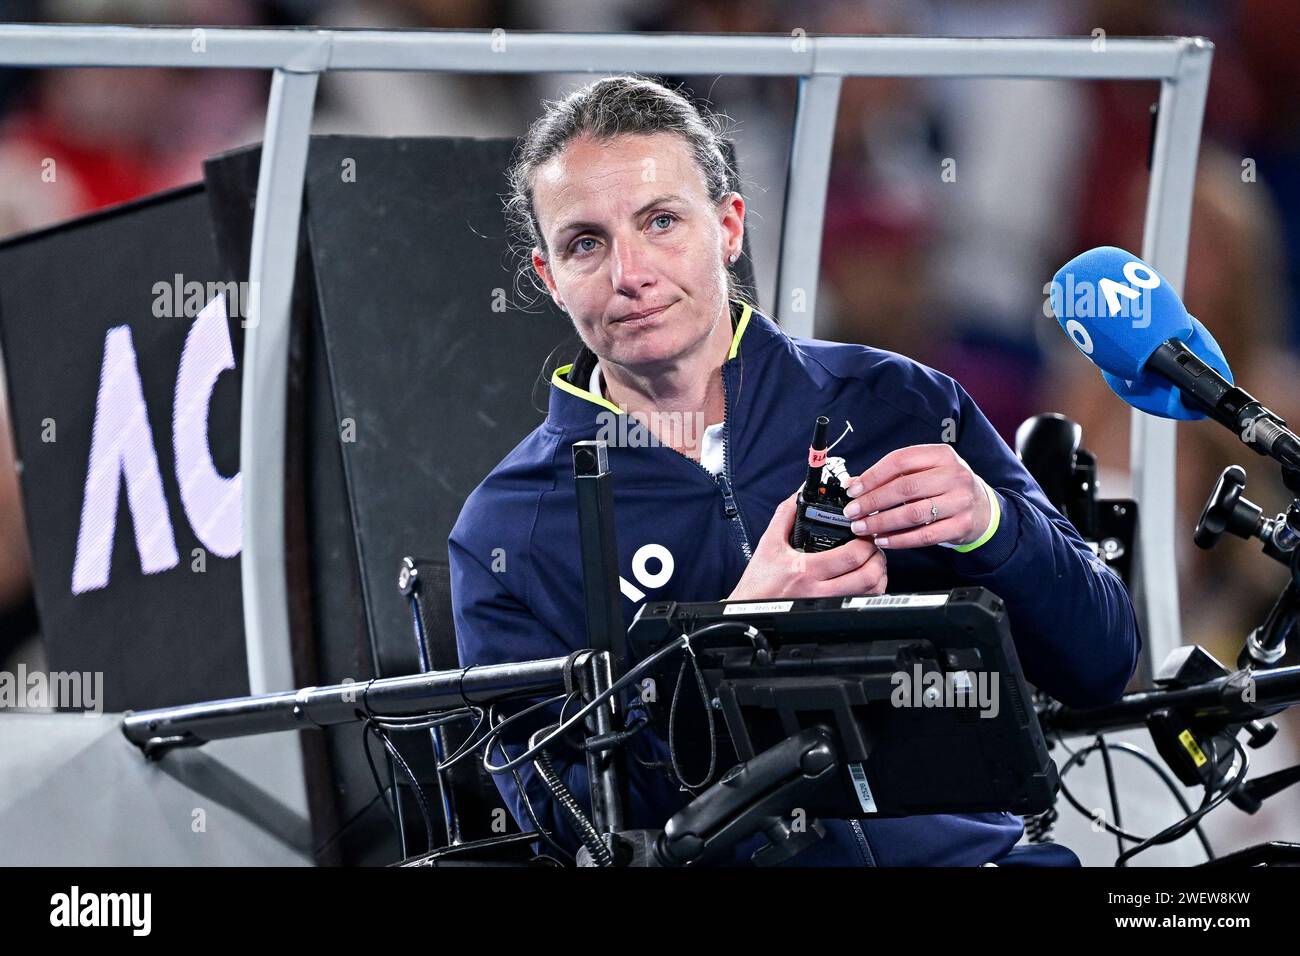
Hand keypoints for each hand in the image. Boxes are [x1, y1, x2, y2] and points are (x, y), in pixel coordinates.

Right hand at [727, 490, 886, 600]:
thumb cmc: (759, 581)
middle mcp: (819, 590)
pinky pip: (861, 602)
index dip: (866, 541)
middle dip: (877, 557)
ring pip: (869, 592)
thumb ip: (787, 514)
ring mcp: (826, 604)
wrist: (748, 611)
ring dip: (878, 573)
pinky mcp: (830, 612)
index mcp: (805, 569)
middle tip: (872, 545)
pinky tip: (863, 576)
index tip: (864, 531)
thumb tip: (801, 492)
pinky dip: (871, 589)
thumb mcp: (769, 543)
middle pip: (867, 576)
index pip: (850, 556)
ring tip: (870, 560)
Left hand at [842, 444, 990, 548]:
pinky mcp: (961, 526)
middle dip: (873, 502)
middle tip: (852, 512)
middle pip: (905, 488)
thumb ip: (892, 475)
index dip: (873, 476)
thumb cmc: (946, 487)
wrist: (983, 508)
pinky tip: (882, 540)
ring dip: (882, 523)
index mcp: (941, 455)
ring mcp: (960, 501)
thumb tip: (854, 484)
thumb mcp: (925, 471)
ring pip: (913, 513)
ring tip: (862, 528)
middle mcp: (954, 475)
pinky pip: (924, 536)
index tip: (853, 490)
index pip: (900, 461)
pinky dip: (899, 540)